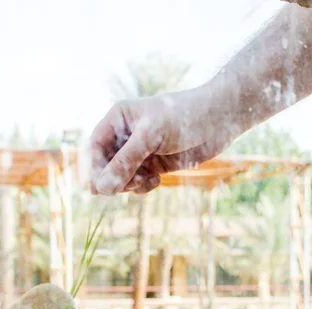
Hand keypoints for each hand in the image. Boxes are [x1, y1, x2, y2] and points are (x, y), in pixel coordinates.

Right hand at [88, 86, 230, 195]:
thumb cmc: (184, 117)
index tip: (97, 189)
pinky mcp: (154, 165)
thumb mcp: (151, 137)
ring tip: (146, 180)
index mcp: (118, 119)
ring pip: (120, 178)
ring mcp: (140, 152)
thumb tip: (102, 189)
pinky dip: (142, 187)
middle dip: (114, 179)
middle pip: (104, 167)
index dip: (93, 170)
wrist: (219, 119)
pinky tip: (156, 181)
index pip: (94, 149)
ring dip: (129, 185)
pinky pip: (137, 182)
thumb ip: (125, 162)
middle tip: (129, 185)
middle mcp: (125, 136)